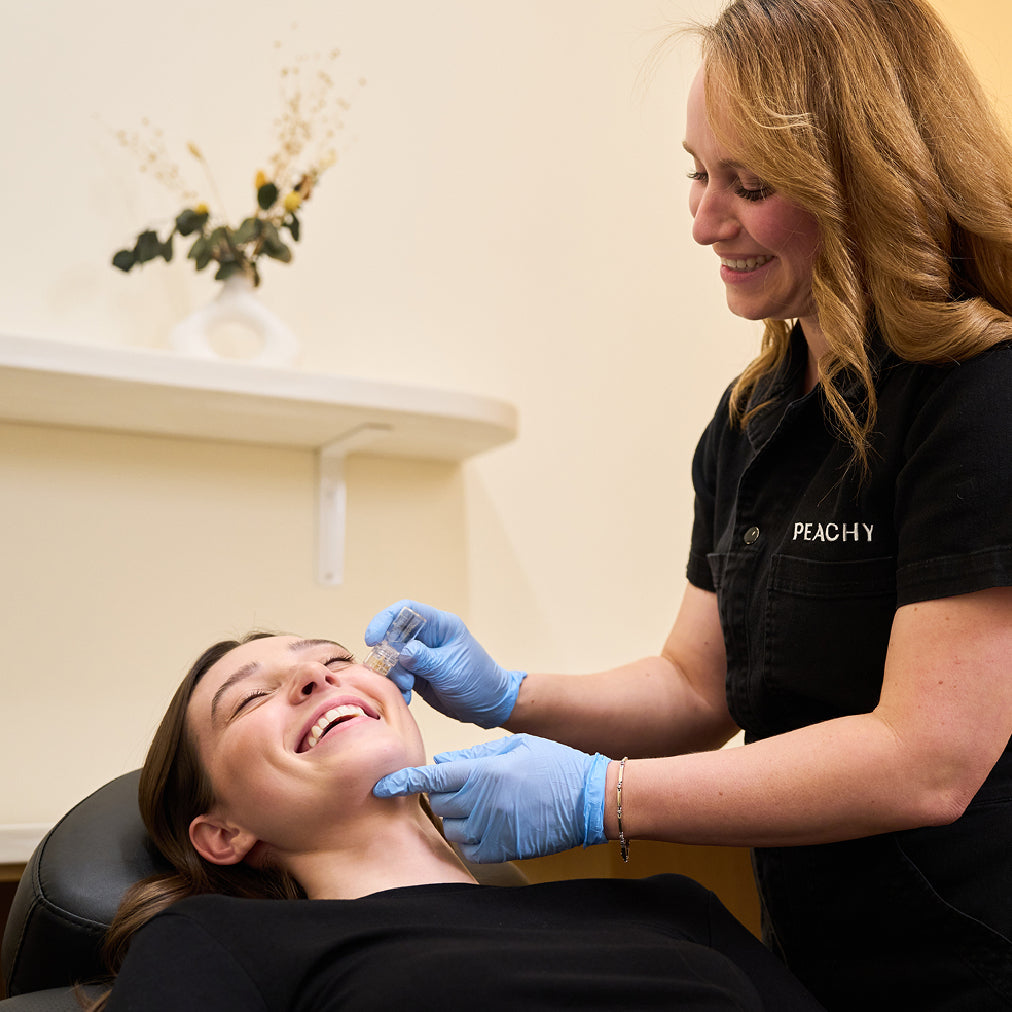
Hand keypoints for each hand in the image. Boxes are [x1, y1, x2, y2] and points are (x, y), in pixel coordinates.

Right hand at [364, 600, 525, 727]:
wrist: (489, 705)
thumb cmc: (478, 681)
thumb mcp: (450, 670)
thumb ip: (425, 659)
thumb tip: (401, 651)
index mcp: (441, 626)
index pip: (406, 611)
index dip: (385, 620)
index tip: (372, 639)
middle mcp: (428, 637)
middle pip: (393, 635)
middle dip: (389, 656)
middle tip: (401, 676)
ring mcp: (421, 656)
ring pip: (392, 657)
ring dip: (393, 674)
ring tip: (407, 689)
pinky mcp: (417, 674)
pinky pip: (396, 675)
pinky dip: (396, 686)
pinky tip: (407, 697)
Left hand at [373, 733, 609, 862]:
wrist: (588, 799)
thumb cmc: (554, 766)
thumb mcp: (514, 746)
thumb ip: (475, 754)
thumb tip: (442, 760)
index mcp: (483, 772)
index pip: (431, 778)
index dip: (403, 781)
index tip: (382, 786)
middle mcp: (482, 802)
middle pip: (438, 803)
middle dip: (442, 794)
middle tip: (462, 786)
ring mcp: (492, 830)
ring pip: (451, 827)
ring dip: (456, 817)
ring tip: (479, 805)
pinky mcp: (503, 850)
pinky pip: (469, 849)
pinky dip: (470, 839)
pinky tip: (486, 826)